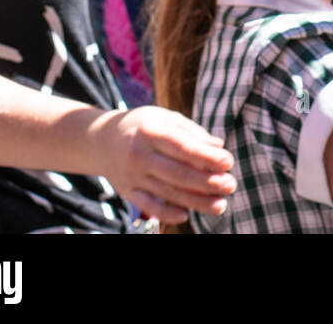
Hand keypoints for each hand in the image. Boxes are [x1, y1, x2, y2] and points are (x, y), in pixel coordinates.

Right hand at [92, 106, 235, 223]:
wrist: (101, 140)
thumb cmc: (142, 125)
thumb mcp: (164, 117)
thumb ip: (191, 131)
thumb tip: (218, 145)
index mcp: (151, 131)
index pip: (183, 147)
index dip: (208, 156)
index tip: (228, 162)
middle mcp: (139, 154)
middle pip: (179, 173)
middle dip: (208, 182)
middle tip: (231, 185)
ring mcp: (132, 175)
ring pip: (168, 192)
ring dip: (197, 201)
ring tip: (220, 204)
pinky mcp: (127, 192)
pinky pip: (149, 206)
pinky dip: (167, 213)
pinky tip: (186, 215)